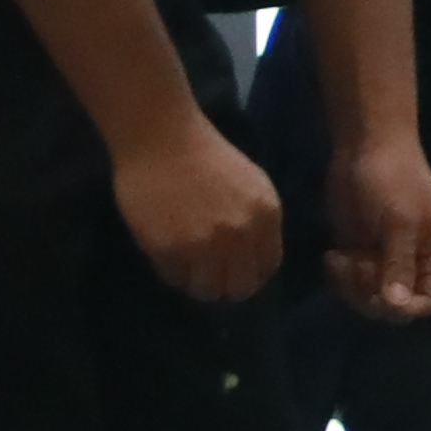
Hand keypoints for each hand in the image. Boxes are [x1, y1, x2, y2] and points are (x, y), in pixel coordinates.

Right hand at [111, 115, 284, 308]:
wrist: (164, 140)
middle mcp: (239, 235)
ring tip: (188, 270)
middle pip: (238, 288)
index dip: (251, 275)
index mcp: (266, 217)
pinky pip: (173, 278)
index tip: (237, 273)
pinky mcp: (167, 248)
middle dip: (226, 288)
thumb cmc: (210, 157)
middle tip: (211, 279)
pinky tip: (169, 255)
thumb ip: (260, 223)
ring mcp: (202, 244)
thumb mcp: (254, 187)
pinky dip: (172, 272)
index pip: (267, 267)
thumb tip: (254, 259)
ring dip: (197, 284)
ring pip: (205, 291)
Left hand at [319, 132, 430, 325]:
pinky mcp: (359, 252)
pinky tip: (333, 254)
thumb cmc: (393, 181)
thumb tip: (397, 308)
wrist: (365, 148)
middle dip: (372, 295)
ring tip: (341, 260)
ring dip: (352, 286)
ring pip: (370, 296)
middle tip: (355, 268)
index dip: (407, 308)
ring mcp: (385, 258)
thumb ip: (399, 264)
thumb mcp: (400, 223)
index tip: (381, 297)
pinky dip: (339, 276)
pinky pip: (350, 282)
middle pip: (396, 305)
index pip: (429, 301)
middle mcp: (414, 262)